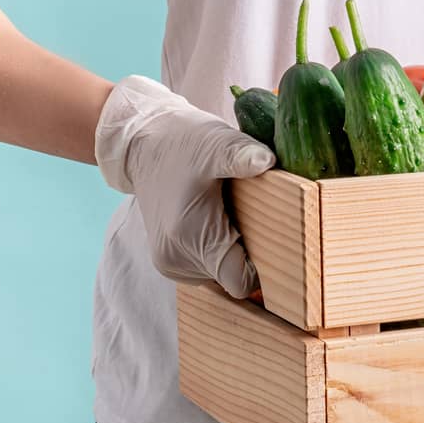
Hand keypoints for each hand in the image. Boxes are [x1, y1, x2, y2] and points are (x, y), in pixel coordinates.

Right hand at [94, 75, 274, 297]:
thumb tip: (266, 161)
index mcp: (190, 236)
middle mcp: (176, 260)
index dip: (265, 266)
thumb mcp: (215, 142)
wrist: (143, 145)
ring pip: (221, 275)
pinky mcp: (169, 261)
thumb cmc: (183, 143)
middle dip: (252, 253)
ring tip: (233, 215)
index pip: (240, 280)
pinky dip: (219, 250)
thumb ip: (241, 156)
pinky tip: (220, 222)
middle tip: (258, 216)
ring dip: (234, 251)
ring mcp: (170, 264)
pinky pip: (207, 268)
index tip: (280, 238)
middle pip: (233, 277)